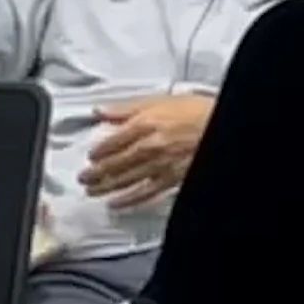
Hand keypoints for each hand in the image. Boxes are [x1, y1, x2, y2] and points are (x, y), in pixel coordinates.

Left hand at [81, 94, 213, 209]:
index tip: (91, 156)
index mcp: (144, 123)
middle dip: (96, 172)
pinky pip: (145, 193)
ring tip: (92, 190)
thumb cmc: (195, 111)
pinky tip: (116, 204)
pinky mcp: (170, 180)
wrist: (220, 124)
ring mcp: (159, 165)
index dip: (99, 150)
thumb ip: (127, 107)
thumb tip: (101, 111)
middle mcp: (149, 146)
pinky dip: (128, 200)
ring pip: (126, 179)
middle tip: (84, 177)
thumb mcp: (160, 100)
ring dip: (106, 186)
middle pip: (116, 163)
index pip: (112, 141)